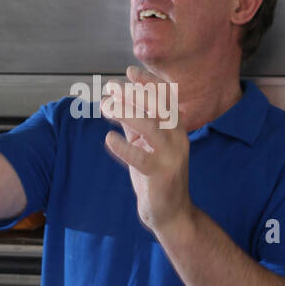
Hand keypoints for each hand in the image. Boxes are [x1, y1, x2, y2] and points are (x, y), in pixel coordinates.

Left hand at [100, 65, 191, 235]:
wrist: (171, 214)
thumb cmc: (155, 177)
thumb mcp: (144, 146)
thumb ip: (134, 125)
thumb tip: (116, 101)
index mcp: (176, 129)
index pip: (166, 98)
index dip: (149, 82)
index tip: (130, 71)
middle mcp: (178, 138)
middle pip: (158, 106)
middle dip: (134, 94)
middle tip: (111, 88)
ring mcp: (172, 156)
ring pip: (151, 126)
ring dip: (126, 113)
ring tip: (106, 108)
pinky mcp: (162, 174)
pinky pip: (141, 157)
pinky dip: (123, 147)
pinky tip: (109, 139)